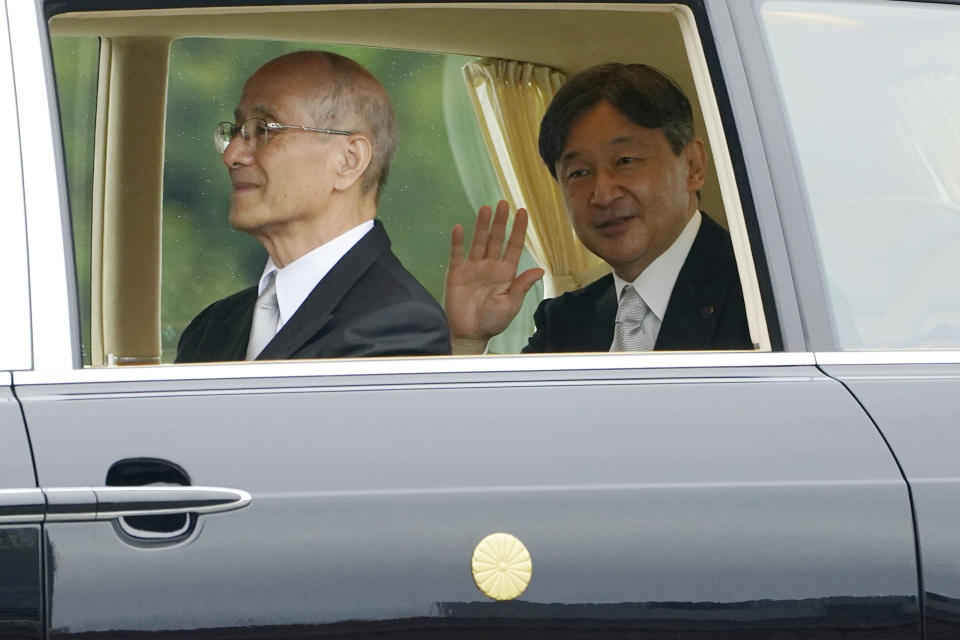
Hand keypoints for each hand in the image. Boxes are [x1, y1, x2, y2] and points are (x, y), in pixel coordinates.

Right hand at [445, 201, 543, 353]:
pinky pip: (457, 254)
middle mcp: (490, 266)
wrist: (469, 333)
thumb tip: (540, 270)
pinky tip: (459, 228)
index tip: (522, 211)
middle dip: (500, 221)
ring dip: (481, 225)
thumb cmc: (492, 321)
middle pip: (496, 239)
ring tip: (485, 208)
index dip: (518, 229)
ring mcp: (473, 268)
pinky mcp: (456, 273)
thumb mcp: (511, 304)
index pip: (513, 246)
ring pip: (478, 242)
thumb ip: (522, 285)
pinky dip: (457, 241)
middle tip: (503, 203)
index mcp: (506, 273)